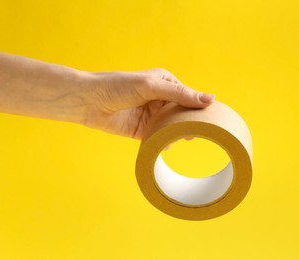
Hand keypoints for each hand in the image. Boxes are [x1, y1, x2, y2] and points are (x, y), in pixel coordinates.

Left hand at [80, 68, 214, 138]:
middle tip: (196, 132)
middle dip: (189, 123)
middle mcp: (160, 99)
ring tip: (183, 138)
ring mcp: (152, 116)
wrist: (88, 101)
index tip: (209, 118)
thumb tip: (210, 99)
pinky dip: (164, 142)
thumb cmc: (117, 86)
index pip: (188, 96)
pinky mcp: (143, 131)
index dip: (198, 107)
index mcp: (165, 83)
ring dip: (177, 133)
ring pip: (172, 127)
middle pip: (182, 113)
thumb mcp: (151, 87)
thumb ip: (179, 94)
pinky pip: (159, 138)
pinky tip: (166, 145)